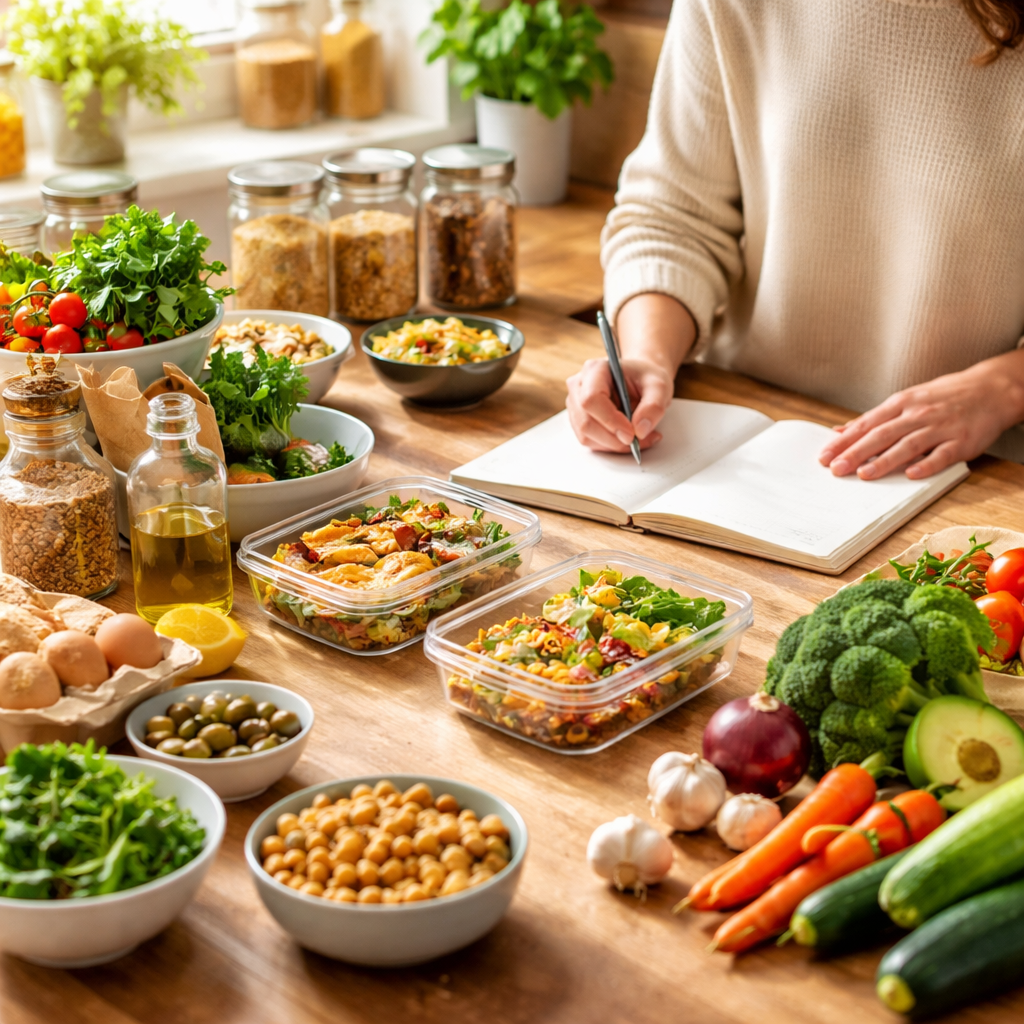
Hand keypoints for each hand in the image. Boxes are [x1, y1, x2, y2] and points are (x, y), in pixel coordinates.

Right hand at [567, 356, 673, 451]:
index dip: (610, 420)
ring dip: (613, 444)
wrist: (640, 381)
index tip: (632, 434)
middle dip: (614, 438)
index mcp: (595, 370)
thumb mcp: (660, 387)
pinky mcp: (579, 421)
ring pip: (586, 436)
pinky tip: (627, 437)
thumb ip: (654, 407)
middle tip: (638, 440)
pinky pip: (589, 441)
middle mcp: (579, 386)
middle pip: (586, 422)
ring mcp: (576, 405)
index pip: (591, 399)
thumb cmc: (646, 379)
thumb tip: (640, 430)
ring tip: (638, 439)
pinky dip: (610, 446)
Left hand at [819, 350, 1023, 479]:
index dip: (844, 441)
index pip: (866, 424)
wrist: (991, 388)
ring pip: (908, 445)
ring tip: (864, 474)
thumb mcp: (905, 400)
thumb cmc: (942, 397)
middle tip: (836, 468)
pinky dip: (927, 464)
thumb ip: (873, 419)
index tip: (824, 456)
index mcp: (901, 404)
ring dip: (885, 460)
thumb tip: (840, 431)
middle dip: (856, 452)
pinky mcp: (961, 441)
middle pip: (882, 434)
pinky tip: (911, 475)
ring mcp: (940, 427)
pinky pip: (942, 455)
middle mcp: (918, 414)